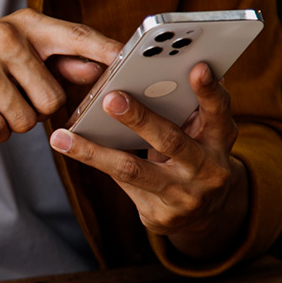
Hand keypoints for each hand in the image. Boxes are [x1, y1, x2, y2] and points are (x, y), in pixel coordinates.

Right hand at [0, 9, 121, 201]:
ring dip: (12, 124)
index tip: (134, 63)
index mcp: (26, 23)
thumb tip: (99, 67)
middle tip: (14, 99)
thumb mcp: (18, 60)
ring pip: (24, 119)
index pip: (76, 37)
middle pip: (52, 97)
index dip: (106, 52)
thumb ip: (60, 64)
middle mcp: (4, 33)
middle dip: (37, 112)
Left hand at [50, 62, 249, 259]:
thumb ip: (184, 111)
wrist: (206, 214)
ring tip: (61, 137)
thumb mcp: (202, 135)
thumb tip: (145, 76)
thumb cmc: (195, 156)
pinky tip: (69, 148)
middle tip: (110, 99)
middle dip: (139, 119)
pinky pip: (121, 184)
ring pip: (132, 170)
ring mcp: (183, 196)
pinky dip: (96, 162)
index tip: (196, 66)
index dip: (208, 91)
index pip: (218, 112)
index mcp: (220, 140)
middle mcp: (207, 170)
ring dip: (93, 152)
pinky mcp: (160, 216)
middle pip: (171, 141)